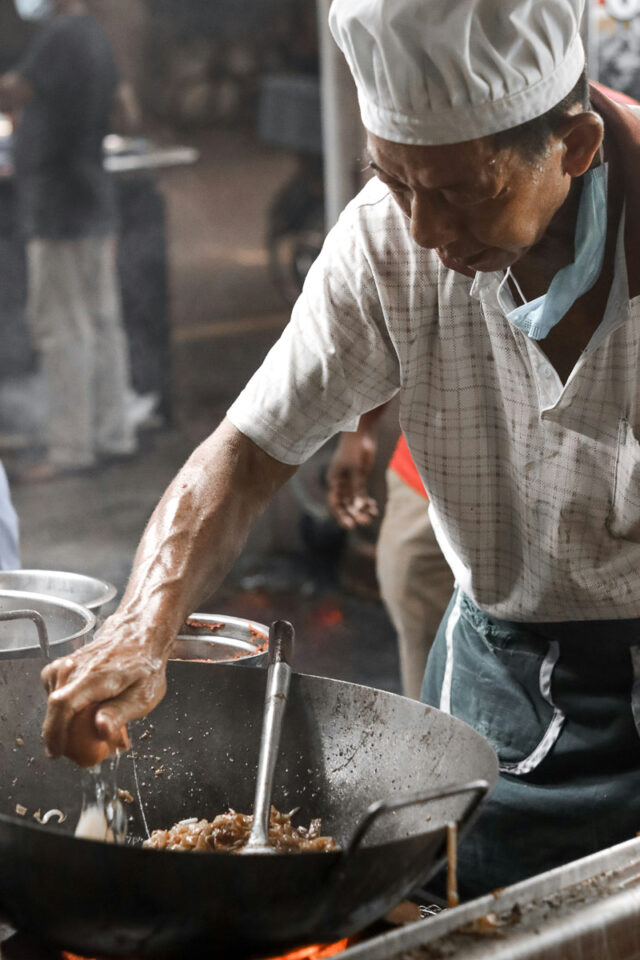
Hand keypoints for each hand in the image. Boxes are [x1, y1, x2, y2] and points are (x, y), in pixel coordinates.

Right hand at [41, 615, 168, 765]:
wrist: (140, 634)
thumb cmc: (145, 665)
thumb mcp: (144, 695)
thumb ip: (120, 713)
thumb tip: (101, 731)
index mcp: (95, 675)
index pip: (63, 704)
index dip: (54, 731)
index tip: (56, 752)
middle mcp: (75, 667)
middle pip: (54, 706)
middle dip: (62, 733)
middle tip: (81, 749)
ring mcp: (66, 664)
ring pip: (53, 700)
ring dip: (65, 720)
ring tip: (87, 727)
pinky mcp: (63, 666)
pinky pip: (54, 691)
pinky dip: (63, 707)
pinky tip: (80, 711)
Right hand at [326, 429, 378, 528]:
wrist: (362, 433)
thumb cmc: (354, 449)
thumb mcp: (356, 469)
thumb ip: (358, 488)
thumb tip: (359, 507)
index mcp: (334, 481)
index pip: (334, 503)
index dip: (341, 516)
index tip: (350, 526)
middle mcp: (340, 483)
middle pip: (345, 505)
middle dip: (355, 514)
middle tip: (366, 522)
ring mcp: (350, 481)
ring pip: (355, 501)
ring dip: (362, 510)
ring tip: (373, 516)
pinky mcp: (360, 478)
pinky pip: (362, 494)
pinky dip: (367, 502)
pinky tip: (374, 508)